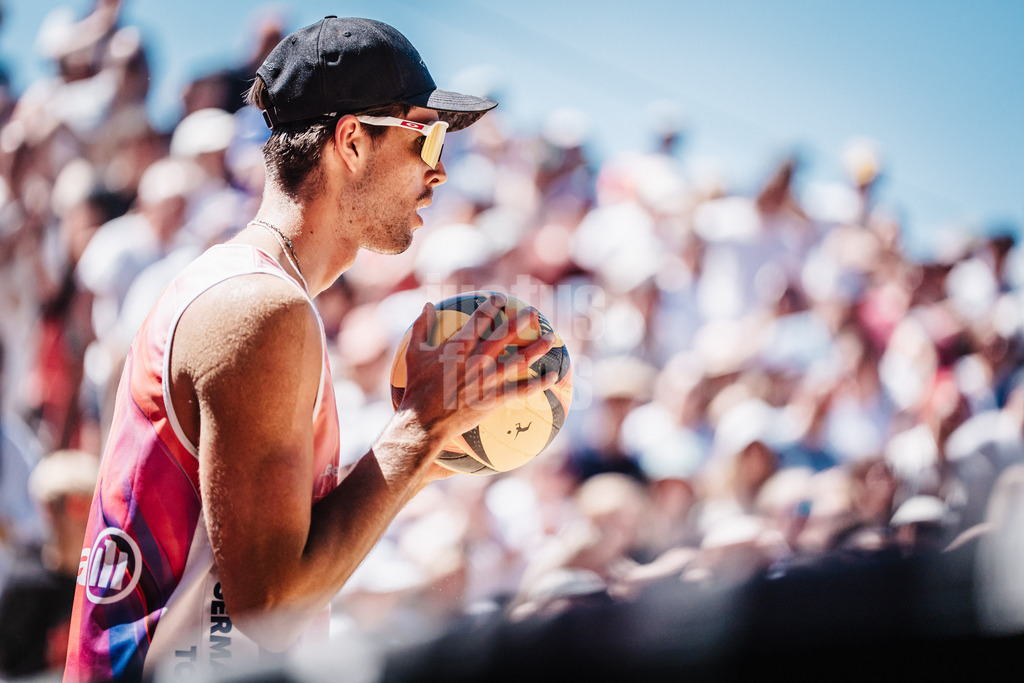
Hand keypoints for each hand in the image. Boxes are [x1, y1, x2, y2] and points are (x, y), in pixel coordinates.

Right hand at [398, 293, 556, 446]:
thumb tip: (425, 304)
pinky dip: (539, 383)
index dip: (492, 305)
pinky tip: (552, 377)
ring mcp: (488, 380)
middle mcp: (478, 360)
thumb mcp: (414, 354)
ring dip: (537, 348)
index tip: (500, 298)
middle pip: (505, 335)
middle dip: (521, 320)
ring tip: (550, 338)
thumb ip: (420, 326)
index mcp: (459, 347)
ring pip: (519, 360)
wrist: (424, 422)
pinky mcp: (494, 399)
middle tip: (534, 311)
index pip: (480, 319)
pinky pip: (521, 390)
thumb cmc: (417, 388)